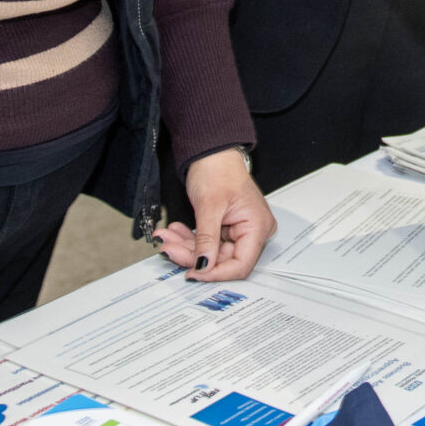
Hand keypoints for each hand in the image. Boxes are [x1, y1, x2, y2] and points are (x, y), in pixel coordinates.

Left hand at [157, 149, 277, 281]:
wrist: (211, 152)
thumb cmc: (218, 169)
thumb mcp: (209, 206)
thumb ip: (207, 240)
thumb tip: (203, 266)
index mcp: (257, 226)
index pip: (240, 265)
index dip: (215, 272)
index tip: (193, 273)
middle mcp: (252, 231)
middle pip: (222, 259)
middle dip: (192, 255)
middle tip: (169, 249)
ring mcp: (238, 230)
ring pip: (210, 252)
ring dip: (186, 246)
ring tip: (167, 238)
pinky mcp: (225, 228)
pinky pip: (206, 242)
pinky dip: (189, 239)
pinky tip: (175, 232)